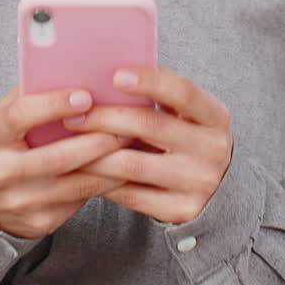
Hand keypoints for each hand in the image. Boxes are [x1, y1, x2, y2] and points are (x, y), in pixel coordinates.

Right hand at [0, 85, 126, 238]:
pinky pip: (79, 202)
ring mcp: (20, 201)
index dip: (52, 105)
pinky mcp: (39, 222)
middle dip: (96, 141)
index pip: (19, 116)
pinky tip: (122, 170)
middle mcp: (2, 171)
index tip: (85, 95)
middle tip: (125, 125)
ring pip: (75, 184)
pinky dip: (105, 185)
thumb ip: (31, 95)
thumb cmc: (0, 145)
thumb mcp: (3, 117)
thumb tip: (73, 70)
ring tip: (131, 146)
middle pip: (56, 157)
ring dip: (109, 166)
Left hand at [64, 67, 232, 224]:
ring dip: (94, 153)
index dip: (150, 82)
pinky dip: (103, 181)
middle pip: (150, 126)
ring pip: (133, 164)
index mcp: (215, 116)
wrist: (212, 186)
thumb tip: (108, 74)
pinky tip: (84, 170)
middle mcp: (213, 149)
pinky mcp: (183, 210)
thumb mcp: (185, 113)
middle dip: (105, 118)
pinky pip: (131, 195)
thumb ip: (160, 95)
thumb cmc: (185, 137)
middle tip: (74, 115)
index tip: (116, 76)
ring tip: (69, 144)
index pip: (183, 92)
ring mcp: (199, 182)